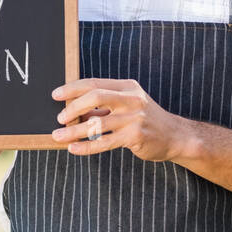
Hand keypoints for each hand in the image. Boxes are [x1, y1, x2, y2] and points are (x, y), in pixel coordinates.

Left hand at [50, 78, 189, 160]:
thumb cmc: (146, 120)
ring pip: (97, 123)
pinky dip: (86, 146)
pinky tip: (74, 148)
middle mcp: (132, 99)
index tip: (56, 95)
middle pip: (95, 97)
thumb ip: (104, 105)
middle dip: (73, 107)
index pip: (94, 83)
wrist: (175, 136)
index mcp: (127, 87)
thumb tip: (73, 109)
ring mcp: (134, 118)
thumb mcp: (128, 105)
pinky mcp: (135, 136)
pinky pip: (104, 142)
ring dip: (74, 131)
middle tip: (60, 118)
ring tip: (58, 136)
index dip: (72, 88)